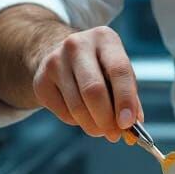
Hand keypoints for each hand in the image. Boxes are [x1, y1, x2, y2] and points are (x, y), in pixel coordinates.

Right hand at [31, 26, 141, 142]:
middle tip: (114, 135)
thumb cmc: (98, 65)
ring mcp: (55, 61)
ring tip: (101, 129)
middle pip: (94, 90)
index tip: (128, 124)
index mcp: (104, 38)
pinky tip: (82, 115)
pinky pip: (63, 112)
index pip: (119, 70)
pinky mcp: (41, 80)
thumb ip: (129, 96)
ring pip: (77, 106)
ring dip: (93, 125)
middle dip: (106, 119)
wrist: (59, 53)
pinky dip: (77, 122)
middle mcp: (77, 45)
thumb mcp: (117, 70)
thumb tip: (133, 126)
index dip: (125, 99)